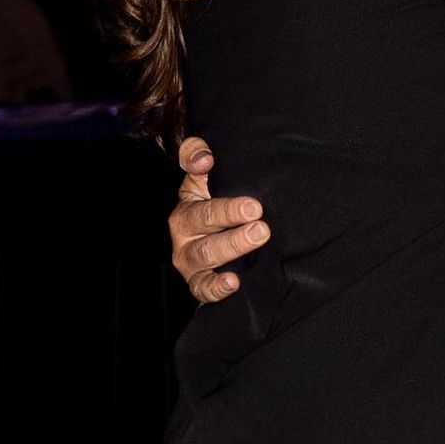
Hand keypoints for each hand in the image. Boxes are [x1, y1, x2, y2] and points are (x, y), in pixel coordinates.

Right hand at [169, 134, 268, 302]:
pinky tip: (233, 282)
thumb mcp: (205, 177)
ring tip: (257, 238)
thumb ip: (197, 154)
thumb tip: (204, 158)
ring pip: (206, 255)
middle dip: (233, 223)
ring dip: (232, 247)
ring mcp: (190, 261)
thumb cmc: (216, 204)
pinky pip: (203, 289)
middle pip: (205, 226)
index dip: (221, 201)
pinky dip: (216, 288)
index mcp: (187, 207)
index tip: (252, 204)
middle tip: (260, 222)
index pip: (200, 199)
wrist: (220, 237)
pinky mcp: (198, 284)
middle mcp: (184, 234)